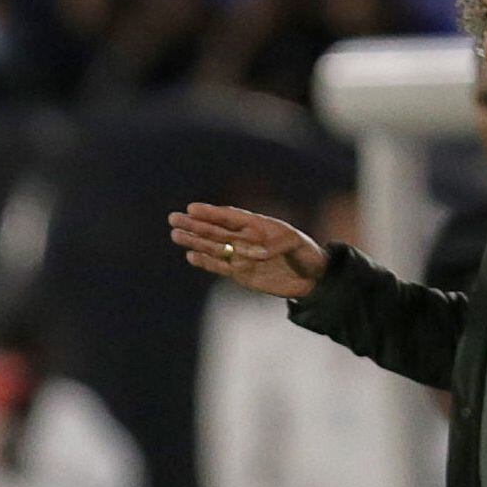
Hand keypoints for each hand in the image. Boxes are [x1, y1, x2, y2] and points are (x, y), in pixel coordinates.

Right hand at [168, 203, 329, 299]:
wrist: (312, 278)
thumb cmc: (306, 254)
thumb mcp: (297, 243)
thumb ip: (277, 244)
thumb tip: (256, 252)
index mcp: (257, 226)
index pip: (230, 217)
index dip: (211, 213)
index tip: (192, 208)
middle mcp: (245, 239)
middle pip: (215, 230)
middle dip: (194, 224)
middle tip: (173, 218)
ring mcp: (241, 256)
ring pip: (213, 247)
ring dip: (194, 241)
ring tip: (175, 234)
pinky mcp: (240, 274)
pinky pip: (219, 267)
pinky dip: (205, 262)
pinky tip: (191, 256)